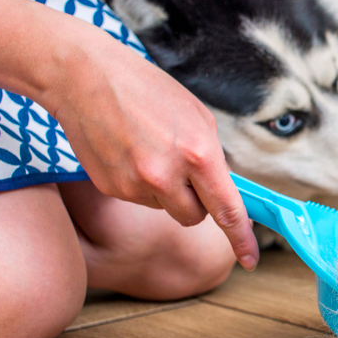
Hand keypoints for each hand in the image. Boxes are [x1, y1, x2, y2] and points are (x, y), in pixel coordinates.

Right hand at [47, 29, 258, 268]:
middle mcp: (166, 175)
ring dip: (166, 190)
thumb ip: (213, 159)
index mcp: (198, 153)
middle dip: (196, 202)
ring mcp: (134, 185)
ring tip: (150, 149)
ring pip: (165, 208)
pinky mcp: (110, 188)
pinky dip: (140, 184)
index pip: (227, 210)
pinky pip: (138, 199)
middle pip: (195, 217)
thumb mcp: (198, 117)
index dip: (242, 238)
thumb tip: (223, 192)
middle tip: (185, 170)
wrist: (85, 77)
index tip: (251, 260)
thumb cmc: (148, 91)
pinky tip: (129, 152)